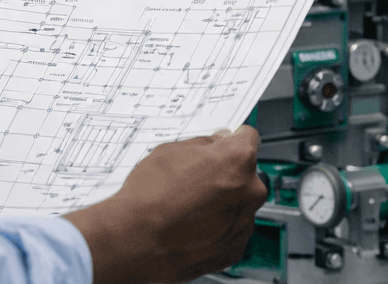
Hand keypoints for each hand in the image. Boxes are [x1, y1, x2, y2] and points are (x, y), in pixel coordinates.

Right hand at [64, 125, 266, 283]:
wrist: (138, 241)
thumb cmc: (151, 195)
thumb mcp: (171, 150)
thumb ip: (202, 145)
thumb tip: (212, 145)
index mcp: (237, 161)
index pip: (248, 139)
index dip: (231, 139)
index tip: (223, 144)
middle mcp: (249, 192)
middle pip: (245, 174)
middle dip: (226, 173)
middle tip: (196, 177)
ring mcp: (244, 224)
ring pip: (238, 203)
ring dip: (221, 201)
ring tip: (188, 204)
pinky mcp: (234, 249)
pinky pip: (231, 230)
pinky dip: (217, 226)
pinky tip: (191, 224)